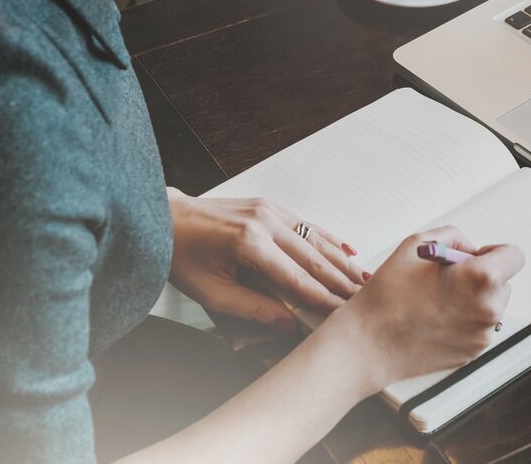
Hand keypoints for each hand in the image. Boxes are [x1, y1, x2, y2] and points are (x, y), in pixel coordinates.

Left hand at [166, 188, 365, 330]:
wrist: (164, 219)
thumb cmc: (182, 257)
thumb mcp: (211, 293)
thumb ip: (252, 308)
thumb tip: (288, 325)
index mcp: (249, 244)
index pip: (297, 278)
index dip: (323, 298)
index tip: (343, 314)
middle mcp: (265, 221)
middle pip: (314, 257)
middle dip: (341, 280)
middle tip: (365, 298)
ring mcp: (270, 209)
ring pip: (316, 239)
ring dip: (341, 260)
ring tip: (364, 279)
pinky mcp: (270, 205)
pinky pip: (307, 225)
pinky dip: (329, 240)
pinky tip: (348, 251)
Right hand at [330, 225, 524, 391]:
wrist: (369, 343)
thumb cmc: (389, 292)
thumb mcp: (417, 244)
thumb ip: (454, 237)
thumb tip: (471, 250)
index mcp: (481, 278)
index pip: (514, 256)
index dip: (494, 252)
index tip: (474, 257)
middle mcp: (490, 308)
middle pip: (504, 282)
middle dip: (482, 276)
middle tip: (448, 279)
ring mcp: (483, 334)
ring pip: (491, 306)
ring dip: (474, 299)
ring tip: (437, 300)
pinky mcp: (473, 353)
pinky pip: (479, 327)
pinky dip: (465, 320)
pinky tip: (435, 319)